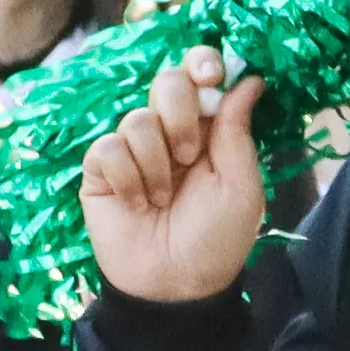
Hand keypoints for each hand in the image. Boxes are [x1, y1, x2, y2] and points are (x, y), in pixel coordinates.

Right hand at [80, 52, 272, 306]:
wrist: (175, 286)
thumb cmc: (216, 238)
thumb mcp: (240, 186)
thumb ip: (238, 131)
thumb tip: (249, 79)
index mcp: (208, 130)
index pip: (199, 76)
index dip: (202, 64)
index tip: (209, 74)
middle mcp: (169, 132)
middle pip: (166, 82)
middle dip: (181, 115)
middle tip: (189, 157)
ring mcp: (132, 149)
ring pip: (137, 120)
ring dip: (156, 164)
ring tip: (163, 200)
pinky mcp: (100, 170)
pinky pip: (108, 148)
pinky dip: (127, 178)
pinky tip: (137, 204)